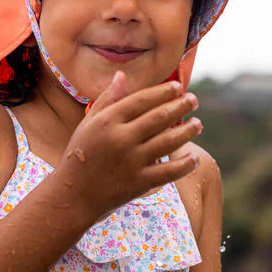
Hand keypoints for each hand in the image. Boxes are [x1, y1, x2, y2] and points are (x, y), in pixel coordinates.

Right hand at [58, 71, 202, 222]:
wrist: (72, 196)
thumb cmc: (80, 155)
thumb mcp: (88, 124)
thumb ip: (107, 100)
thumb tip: (122, 75)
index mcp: (107, 121)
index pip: (142, 100)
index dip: (163, 92)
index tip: (178, 87)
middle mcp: (121, 139)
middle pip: (159, 118)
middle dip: (180, 106)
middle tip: (194, 100)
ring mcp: (131, 162)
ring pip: (167, 142)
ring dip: (187, 131)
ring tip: (198, 124)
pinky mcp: (138, 183)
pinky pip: (168, 172)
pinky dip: (184, 165)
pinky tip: (194, 157)